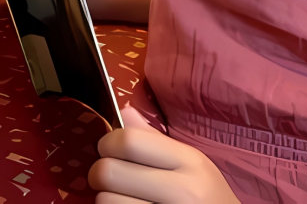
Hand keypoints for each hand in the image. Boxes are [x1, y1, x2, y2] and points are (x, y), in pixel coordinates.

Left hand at [89, 106, 238, 203]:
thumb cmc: (207, 198)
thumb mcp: (193, 165)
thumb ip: (156, 140)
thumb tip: (124, 111)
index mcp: (190, 161)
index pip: (128, 140)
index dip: (108, 143)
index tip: (110, 151)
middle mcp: (184, 190)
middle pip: (109, 171)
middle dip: (99, 174)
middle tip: (108, 179)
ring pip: (106, 200)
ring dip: (106, 198)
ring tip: (123, 198)